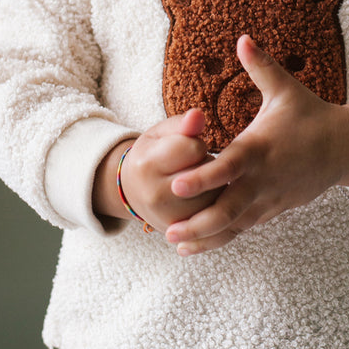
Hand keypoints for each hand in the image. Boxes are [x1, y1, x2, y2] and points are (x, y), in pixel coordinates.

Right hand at [114, 108, 223, 233]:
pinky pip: (213, 218)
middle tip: (191, 165)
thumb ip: (182, 124)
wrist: (134, 191)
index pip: (194, 148)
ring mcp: (168, 219)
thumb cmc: (154, 154)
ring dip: (213, 187)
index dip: (197, 144)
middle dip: (206, 166)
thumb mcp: (162, 133)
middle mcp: (155, 196)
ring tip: (196, 182)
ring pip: (214, 197)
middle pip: (206, 175)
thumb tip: (198, 115)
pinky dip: (214, 205)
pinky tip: (201, 197)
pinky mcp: (181, 233)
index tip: (187, 147)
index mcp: (148, 165)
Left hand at [165, 35, 348, 255]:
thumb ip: (260, 66)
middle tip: (167, 230)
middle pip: (228, 207)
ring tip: (176, 243)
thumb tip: (242, 38)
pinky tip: (196, 245)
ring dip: (207, 236)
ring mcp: (269, 198)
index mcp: (259, 148)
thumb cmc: (311, 115)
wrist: (345, 148)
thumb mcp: (286, 89)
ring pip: (236, 223)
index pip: (228, 167)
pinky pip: (245, 227)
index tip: (176, 185)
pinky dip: (222, 237)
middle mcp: (262, 178)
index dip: (202, 178)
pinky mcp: (273, 208)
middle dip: (198, 221)